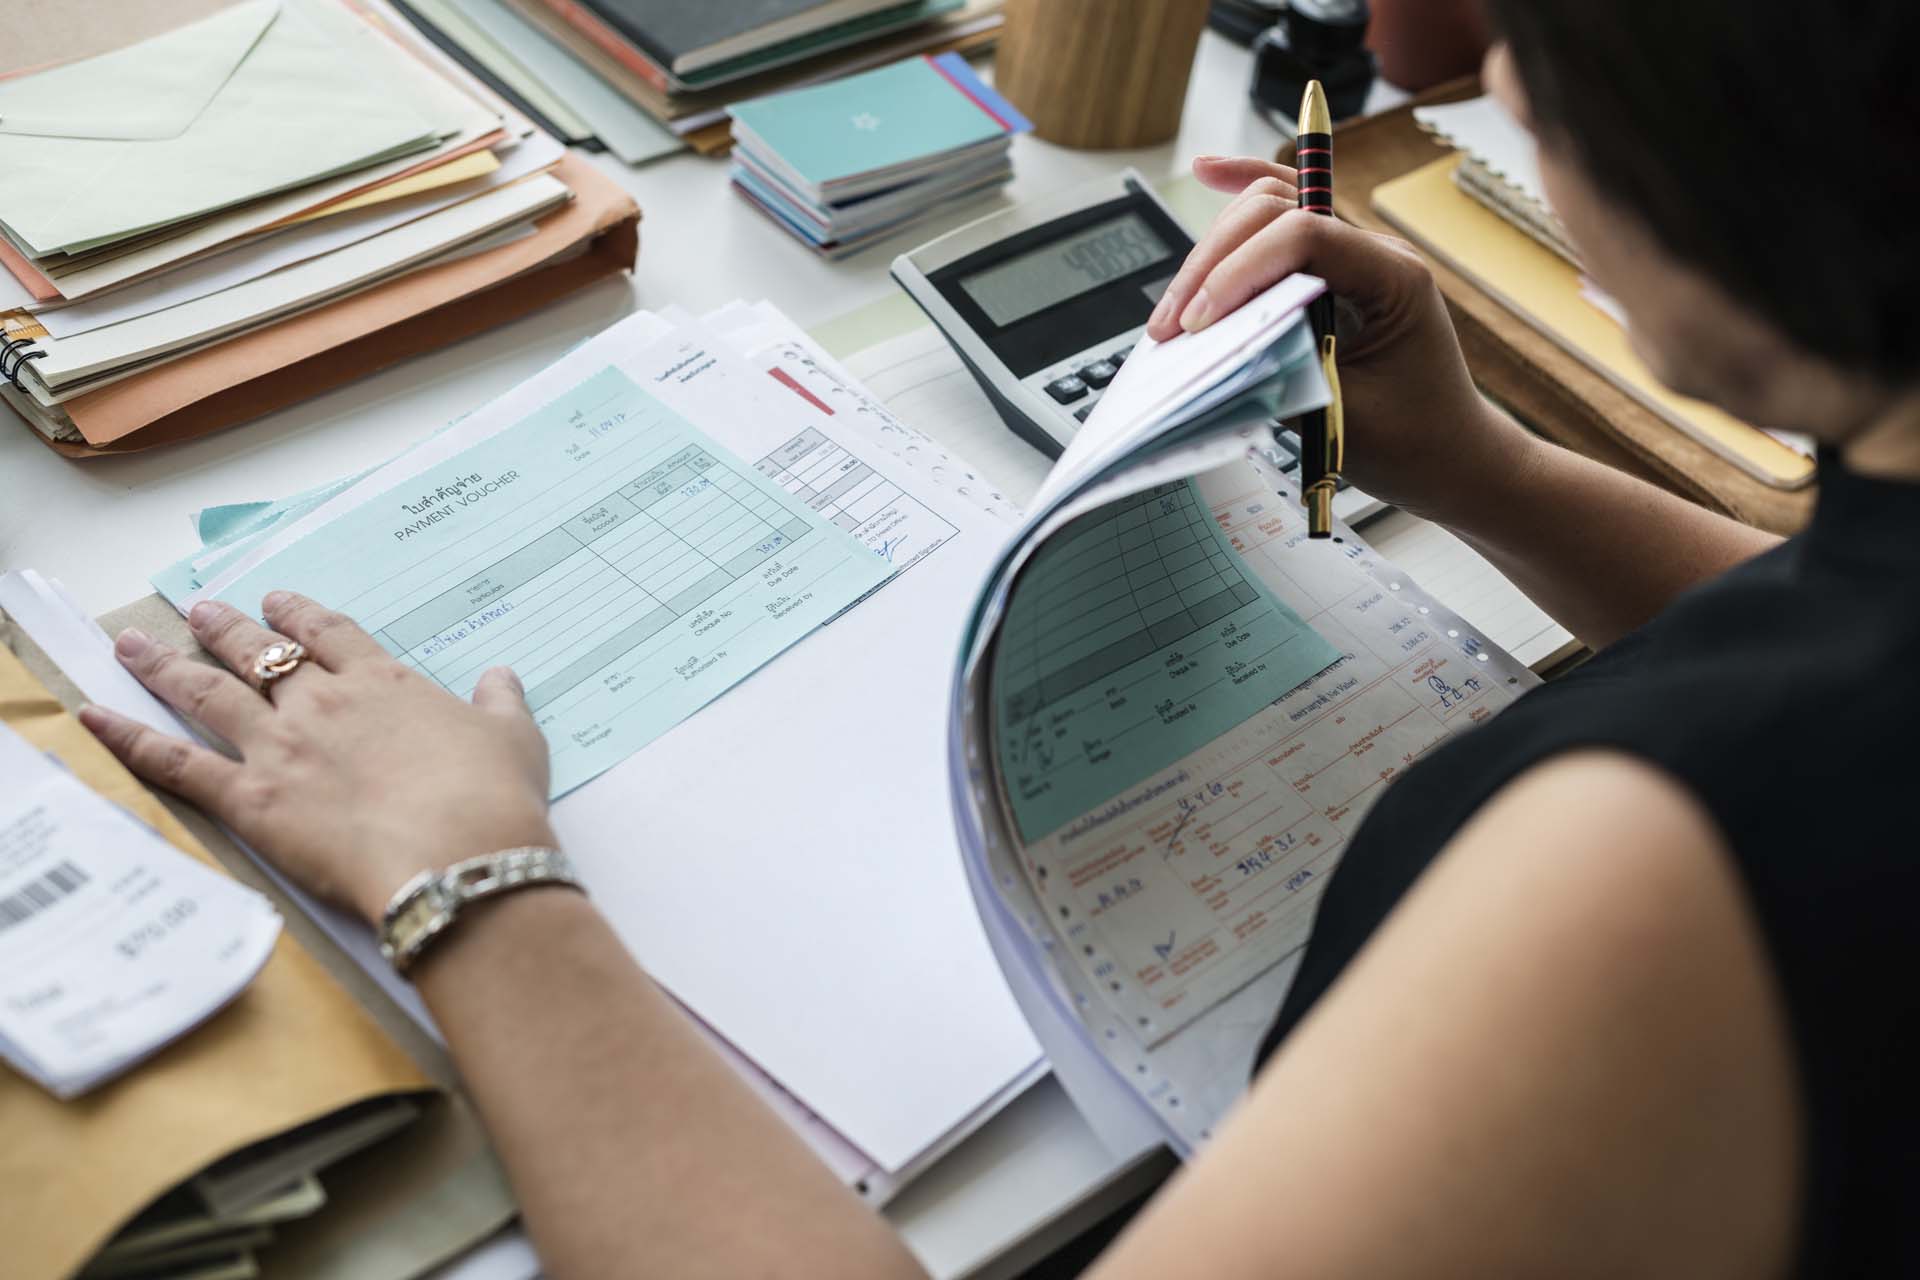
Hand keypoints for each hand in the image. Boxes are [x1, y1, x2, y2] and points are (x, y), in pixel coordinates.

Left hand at [78, 592, 554, 925]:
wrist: (459, 854)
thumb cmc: (493, 798)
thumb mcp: (515, 740)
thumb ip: (500, 704)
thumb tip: (501, 677)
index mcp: (385, 684)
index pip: (331, 634)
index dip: (301, 613)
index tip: (281, 600)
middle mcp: (323, 703)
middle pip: (262, 653)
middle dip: (226, 629)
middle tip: (201, 611)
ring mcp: (280, 747)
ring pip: (209, 693)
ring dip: (166, 666)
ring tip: (135, 645)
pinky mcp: (250, 798)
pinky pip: (176, 763)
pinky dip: (129, 739)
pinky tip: (95, 718)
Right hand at [1147, 156, 1536, 522]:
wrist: (1453, 458)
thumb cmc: (1414, 442)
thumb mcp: (1344, 419)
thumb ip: (1283, 376)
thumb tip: (1212, 350)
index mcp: (1395, 278)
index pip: (1305, 236)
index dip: (1240, 271)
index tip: (1198, 323)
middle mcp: (1374, 254)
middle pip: (1277, 211)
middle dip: (1213, 262)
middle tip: (1172, 324)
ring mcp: (1351, 259)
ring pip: (1269, 211)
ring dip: (1212, 252)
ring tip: (1172, 311)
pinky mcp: (1330, 274)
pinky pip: (1282, 220)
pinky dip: (1243, 197)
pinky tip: (1211, 173)